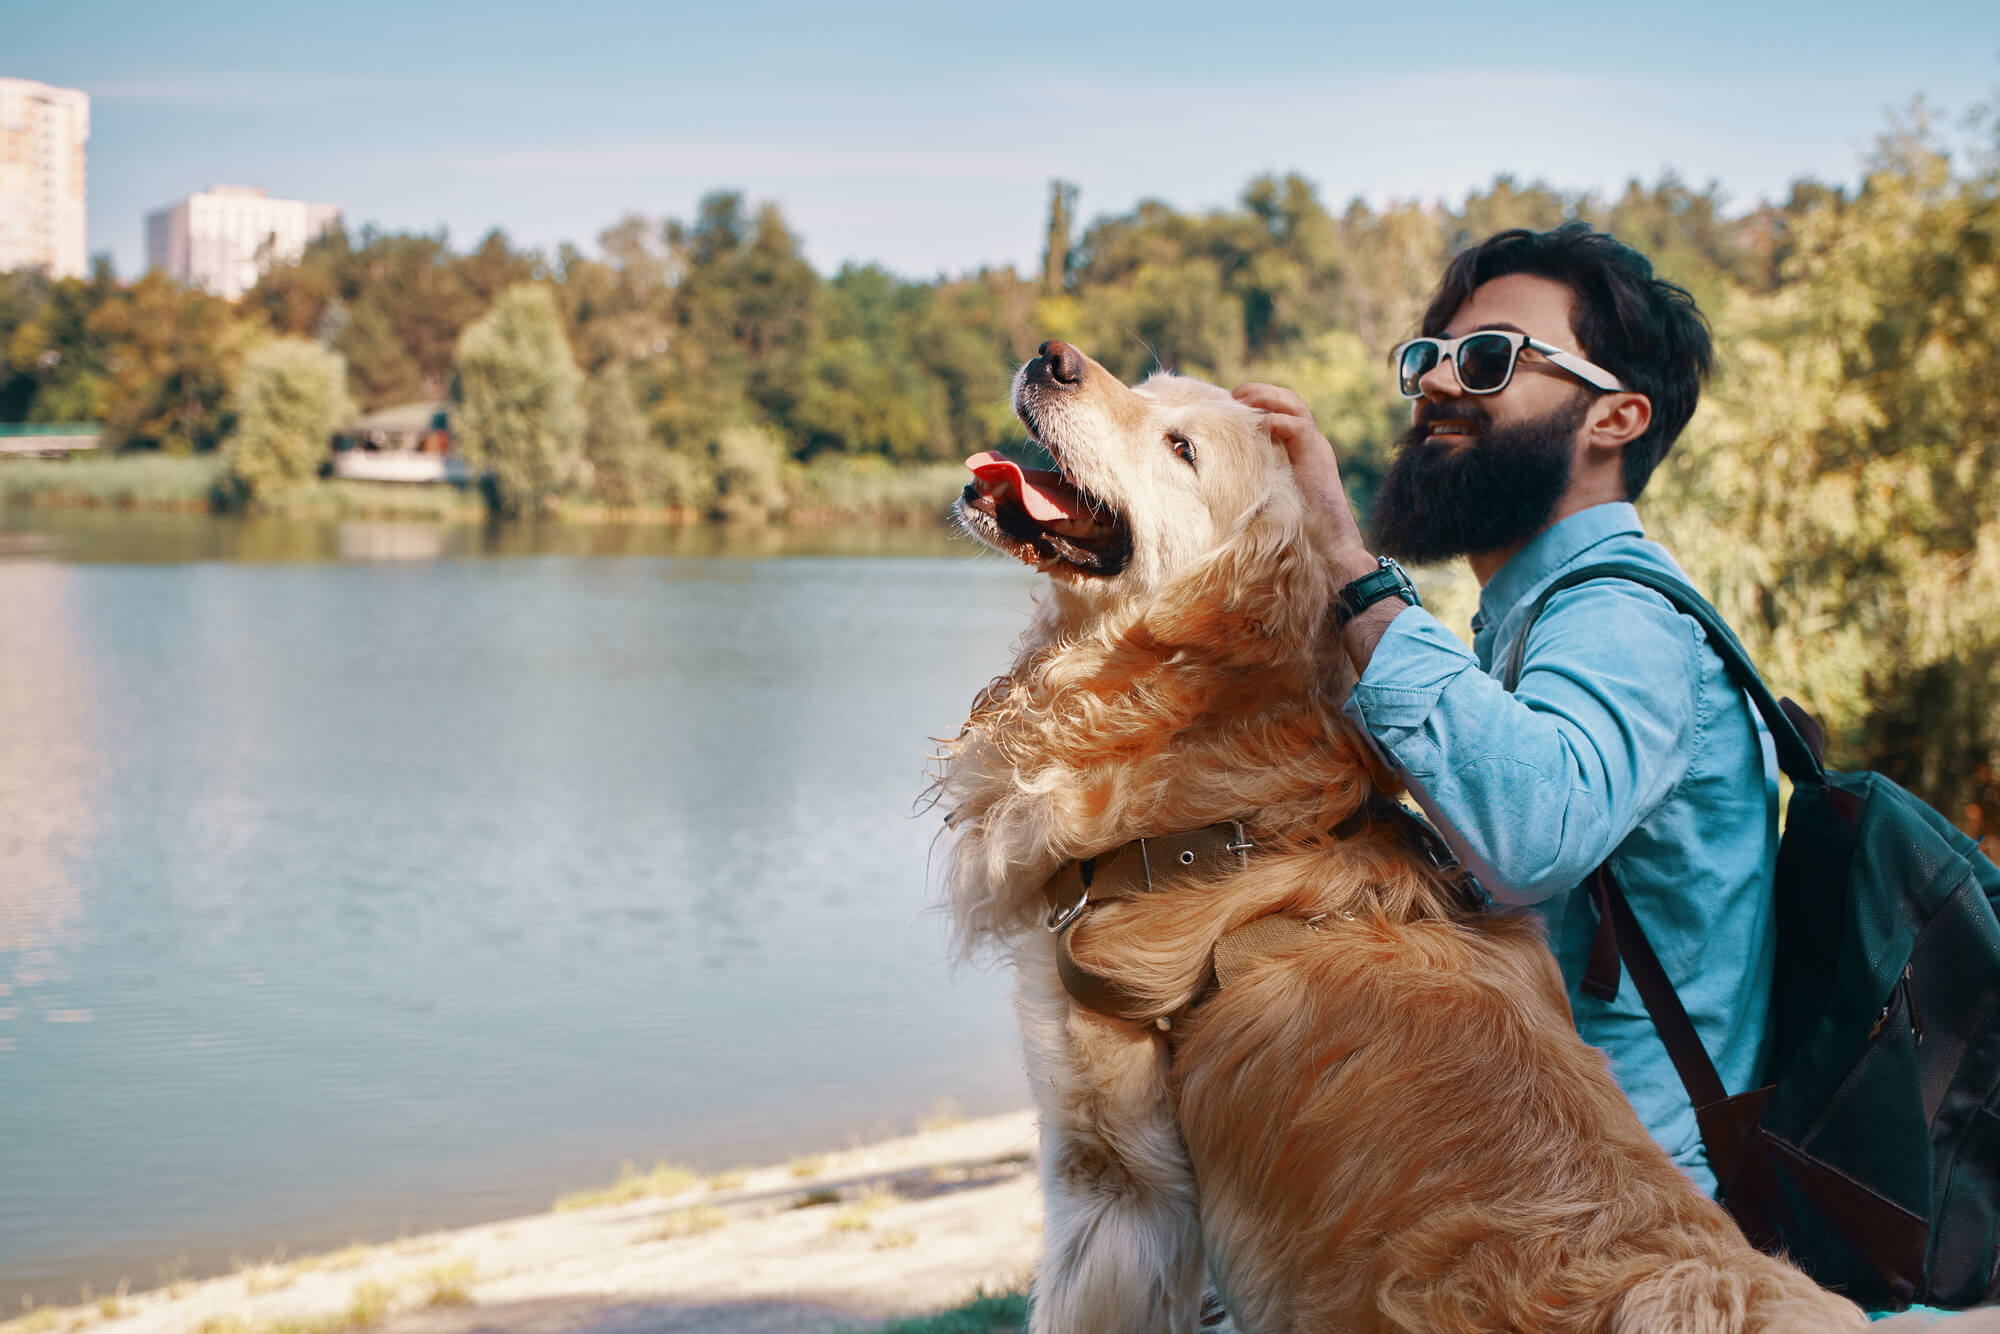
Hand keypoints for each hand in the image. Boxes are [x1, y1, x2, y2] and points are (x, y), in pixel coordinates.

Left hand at [1231, 381, 1371, 574]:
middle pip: (1288, 400)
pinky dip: (1274, 420)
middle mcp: (1311, 443)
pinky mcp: (1317, 456)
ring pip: (1294, 405)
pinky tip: (1256, 426)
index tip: (1231, 404)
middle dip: (1260, 392)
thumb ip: (1256, 477)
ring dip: (1266, 398)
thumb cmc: (1296, 529)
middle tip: (1234, 395)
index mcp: (1301, 450)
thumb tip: (1220, 475)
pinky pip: (1297, 425)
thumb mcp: (1270, 495)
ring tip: (1241, 399)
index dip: (1258, 402)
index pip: (1282, 411)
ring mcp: (1316, 448)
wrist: (1330, 546)